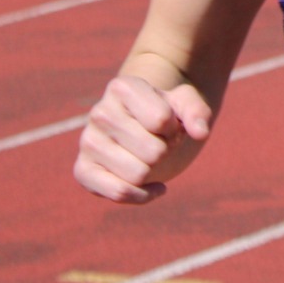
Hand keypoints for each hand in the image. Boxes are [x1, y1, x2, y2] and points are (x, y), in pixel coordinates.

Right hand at [73, 75, 212, 203]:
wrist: (141, 130)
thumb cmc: (165, 114)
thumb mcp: (186, 104)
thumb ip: (198, 112)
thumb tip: (200, 132)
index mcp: (123, 87)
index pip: (162, 120)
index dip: (175, 128)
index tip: (170, 125)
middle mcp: (100, 112)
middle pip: (154, 151)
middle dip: (166, 151)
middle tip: (160, 143)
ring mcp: (88, 142)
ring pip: (139, 174)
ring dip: (154, 171)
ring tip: (149, 157)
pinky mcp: (83, 170)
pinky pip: (119, 193)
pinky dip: (143, 195)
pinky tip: (155, 188)